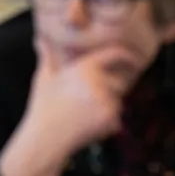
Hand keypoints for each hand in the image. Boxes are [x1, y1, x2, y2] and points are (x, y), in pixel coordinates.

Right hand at [20, 38, 134, 163]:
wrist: (46, 138)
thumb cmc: (43, 106)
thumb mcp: (43, 78)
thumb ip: (47, 55)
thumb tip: (40, 38)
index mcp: (85, 68)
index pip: (114, 55)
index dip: (126, 55)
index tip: (134, 58)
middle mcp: (100, 82)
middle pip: (118, 82)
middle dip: (109, 90)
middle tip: (88, 101)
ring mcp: (108, 101)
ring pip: (118, 101)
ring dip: (108, 106)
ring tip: (84, 114)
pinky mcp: (112, 119)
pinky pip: (116, 118)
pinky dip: (106, 122)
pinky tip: (87, 125)